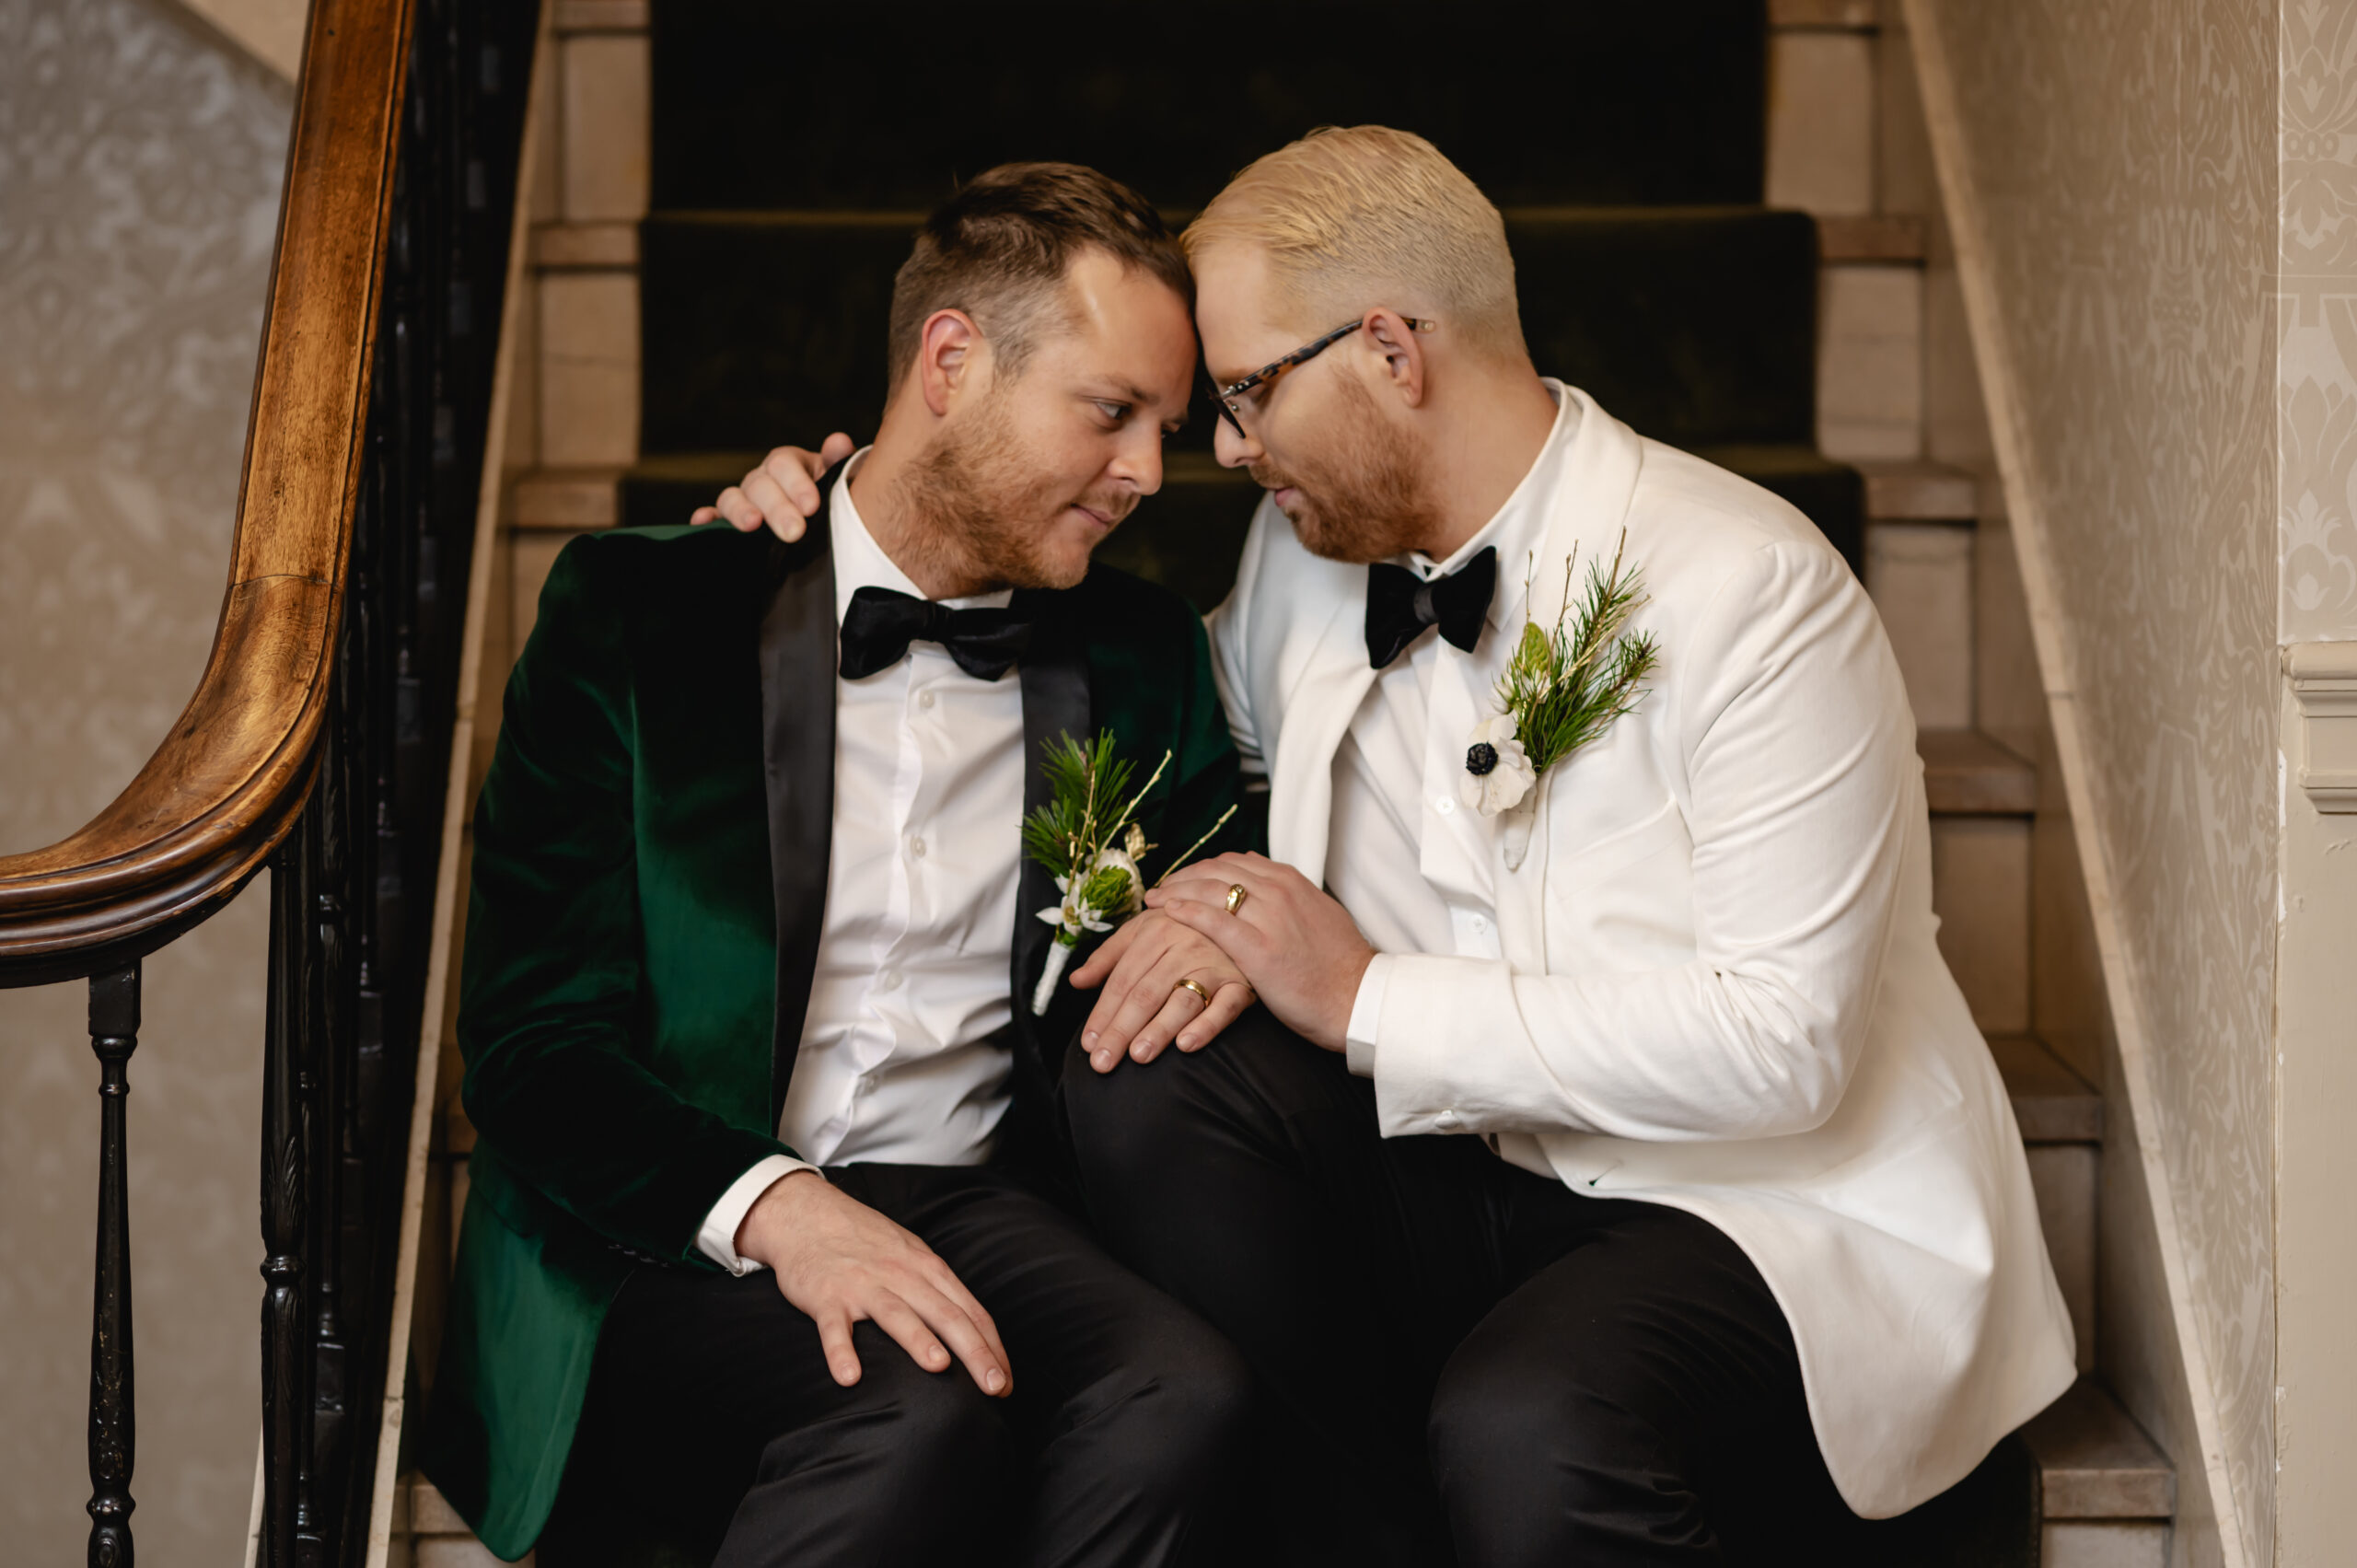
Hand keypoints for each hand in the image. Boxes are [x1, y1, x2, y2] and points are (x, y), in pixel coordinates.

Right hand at [691, 433, 857, 539]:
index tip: (812, 507)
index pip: (784, 464)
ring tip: (752, 525)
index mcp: (788, 463)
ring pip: (732, 498)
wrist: (828, 521)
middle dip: (777, 508)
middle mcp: (762, 478)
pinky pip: (714, 517)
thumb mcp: (838, 478)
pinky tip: (702, 521)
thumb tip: (838, 442)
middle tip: (795, 531)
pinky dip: (706, 518)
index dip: (796, 484)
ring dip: (739, 510)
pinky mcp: (730, 522)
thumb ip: (837, 462)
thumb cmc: (832, 498)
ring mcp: (744, 499)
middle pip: (759, 485)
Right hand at [734, 1168, 1010, 1395]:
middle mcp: (901, 1275)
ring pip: (896, 1313)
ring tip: (939, 1366)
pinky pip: (834, 1327)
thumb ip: (937, 1291)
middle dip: (974, 1351)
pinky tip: (849, 1377)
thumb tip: (973, 1333)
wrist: (808, 1213)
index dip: (992, 1347)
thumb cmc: (866, 1242)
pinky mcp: (826, 1296)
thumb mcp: (911, 1256)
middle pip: (945, 1314)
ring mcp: (863, 1285)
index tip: (1008, 1382)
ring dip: (919, 1339)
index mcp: (927, 1268)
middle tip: (995, 1387)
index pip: (970, 1310)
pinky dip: (841, 1351)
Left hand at [1069, 910, 1256, 1072]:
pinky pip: (1225, 1007)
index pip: (1123, 980)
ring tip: (1138, 1056)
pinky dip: (1207, 1025)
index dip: (1103, 1012)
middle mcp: (1184, 946)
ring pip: (1182, 1001)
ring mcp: (1215, 965)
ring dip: (1159, 1029)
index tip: (1089, 1043)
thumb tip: (1076, 981)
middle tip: (1103, 1062)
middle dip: (1121, 1030)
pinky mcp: (1241, 983)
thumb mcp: (1144, 930)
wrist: (1243, 916)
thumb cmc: (1184, 927)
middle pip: (1146, 993)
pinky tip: (1186, 1045)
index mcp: (1155, 932)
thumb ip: (1109, 957)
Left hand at [1145, 853, 1374, 1052]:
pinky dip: (1187, 912)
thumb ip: (1291, 897)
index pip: (1235, 862)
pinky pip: (1214, 920)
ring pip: (1210, 890)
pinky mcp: (1259, 947)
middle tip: (1159, 890)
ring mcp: (1269, 917)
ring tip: (1153, 901)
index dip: (1202, 869)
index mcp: (1292, 882)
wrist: (1358, 998)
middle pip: (1216, 871)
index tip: (1183, 879)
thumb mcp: (1319, 916)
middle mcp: (1279, 891)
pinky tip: (1168, 913)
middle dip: (1182, 877)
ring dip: (1175, 891)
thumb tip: (1269, 881)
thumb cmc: (1340, 967)